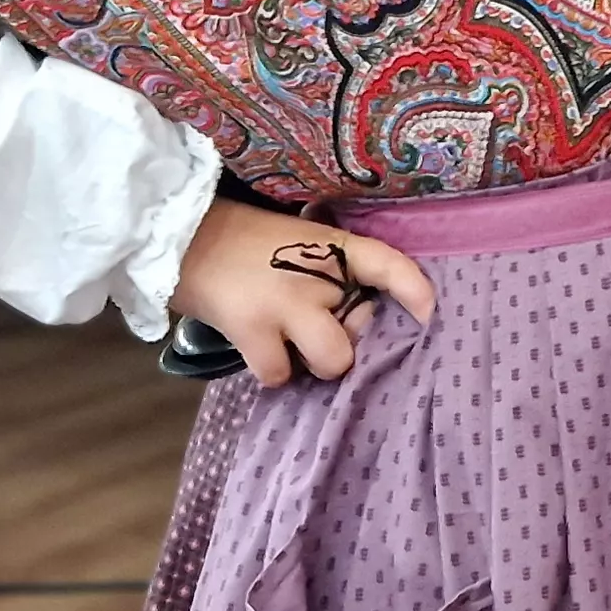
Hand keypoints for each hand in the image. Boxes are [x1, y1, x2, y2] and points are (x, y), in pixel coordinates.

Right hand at [168, 199, 434, 385]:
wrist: (179, 235)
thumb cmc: (244, 241)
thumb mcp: (297, 242)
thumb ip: (328, 273)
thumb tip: (359, 316)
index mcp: (331, 245)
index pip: (388, 263)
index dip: (415, 290)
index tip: (431, 315)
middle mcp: (315, 273)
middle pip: (361, 330)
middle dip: (346, 341)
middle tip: (319, 330)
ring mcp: (284, 303)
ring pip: (331, 361)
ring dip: (311, 363)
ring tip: (288, 344)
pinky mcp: (251, 330)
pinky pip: (280, 375)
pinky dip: (271, 371)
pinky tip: (257, 349)